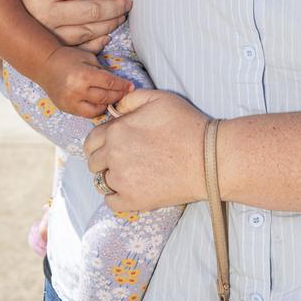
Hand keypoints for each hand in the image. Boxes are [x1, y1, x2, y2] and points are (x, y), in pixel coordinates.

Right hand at [2, 0, 132, 52]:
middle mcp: (45, 16)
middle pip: (92, 11)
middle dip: (116, 5)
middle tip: (129, 0)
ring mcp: (48, 36)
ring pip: (90, 32)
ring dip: (111, 23)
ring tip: (123, 14)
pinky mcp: (49, 50)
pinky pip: (80, 49)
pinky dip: (98, 43)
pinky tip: (107, 34)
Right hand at [36, 46, 133, 117]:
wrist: (43, 65)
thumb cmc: (67, 57)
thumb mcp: (87, 56)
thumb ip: (103, 68)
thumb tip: (117, 79)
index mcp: (84, 75)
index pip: (109, 83)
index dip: (122, 85)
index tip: (131, 86)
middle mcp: (77, 91)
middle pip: (105, 97)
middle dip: (118, 95)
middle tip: (125, 92)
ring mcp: (71, 102)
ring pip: (96, 109)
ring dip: (107, 104)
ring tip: (112, 98)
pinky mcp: (66, 108)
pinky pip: (85, 114)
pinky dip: (95, 110)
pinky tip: (100, 103)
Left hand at [85, 89, 207, 209]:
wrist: (209, 158)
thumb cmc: (187, 125)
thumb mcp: (159, 98)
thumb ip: (131, 99)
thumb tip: (114, 108)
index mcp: (116, 131)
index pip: (91, 140)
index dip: (101, 141)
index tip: (113, 144)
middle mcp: (113, 156)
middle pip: (93, 162)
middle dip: (104, 159)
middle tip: (124, 158)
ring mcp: (122, 181)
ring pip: (101, 182)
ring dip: (112, 177)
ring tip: (133, 173)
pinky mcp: (132, 201)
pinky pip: (111, 202)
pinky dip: (118, 196)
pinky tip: (134, 188)